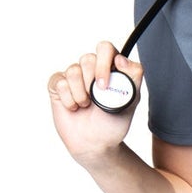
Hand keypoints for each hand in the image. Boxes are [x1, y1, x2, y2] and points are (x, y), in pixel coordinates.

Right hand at [47, 42, 142, 163]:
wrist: (95, 144)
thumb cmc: (113, 123)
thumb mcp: (131, 101)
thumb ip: (133, 77)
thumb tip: (121, 59)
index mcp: (110, 68)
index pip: (105, 49)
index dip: (104, 63)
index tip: (105, 85)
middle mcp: (91, 69)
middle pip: (87, 58)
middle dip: (91, 81)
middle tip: (96, 99)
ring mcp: (74, 76)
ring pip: (72, 70)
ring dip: (81, 94)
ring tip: (86, 106)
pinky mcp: (58, 85)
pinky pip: (59, 82)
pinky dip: (69, 99)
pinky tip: (74, 108)